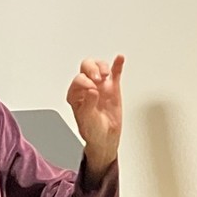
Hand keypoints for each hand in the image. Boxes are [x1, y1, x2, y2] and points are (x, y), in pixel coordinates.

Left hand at [67, 55, 124, 176]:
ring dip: (102, 67)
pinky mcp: (113, 88)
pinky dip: (117, 65)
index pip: (78, 79)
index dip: (84, 82)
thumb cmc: (92, 131)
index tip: (92, 90)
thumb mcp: (86, 120)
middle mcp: (87, 87)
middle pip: (86, 67)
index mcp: (76, 94)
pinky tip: (120, 59)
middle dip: (91, 69)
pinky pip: (116, 73)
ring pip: (99, 67)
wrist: (105, 138)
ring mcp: (101, 86)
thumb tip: (92, 91)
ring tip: (106, 74)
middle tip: (98, 77)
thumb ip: (87, 104)